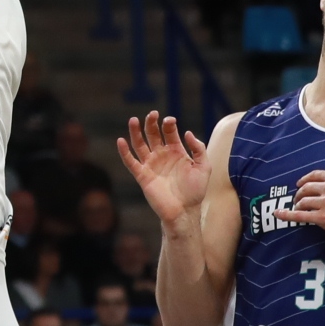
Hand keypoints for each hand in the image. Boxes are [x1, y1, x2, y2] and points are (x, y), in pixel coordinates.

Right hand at [116, 111, 210, 226]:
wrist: (184, 211)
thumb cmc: (195, 191)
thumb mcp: (204, 167)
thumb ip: (198, 149)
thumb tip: (187, 133)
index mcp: (176, 152)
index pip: (169, 132)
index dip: (168, 124)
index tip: (169, 120)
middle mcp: (162, 156)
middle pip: (153, 134)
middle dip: (151, 123)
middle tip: (152, 114)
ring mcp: (151, 165)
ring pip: (139, 144)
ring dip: (135, 132)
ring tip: (133, 120)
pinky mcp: (142, 176)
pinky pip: (130, 162)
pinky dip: (124, 152)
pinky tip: (121, 140)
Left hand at [286, 143, 324, 245]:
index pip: (314, 175)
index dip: (305, 180)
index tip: (300, 184)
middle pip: (306, 188)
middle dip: (300, 193)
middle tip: (298, 198)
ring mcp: (324, 204)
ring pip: (303, 202)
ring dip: (297, 204)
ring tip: (297, 208)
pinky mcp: (322, 219)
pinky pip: (300, 216)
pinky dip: (287, 215)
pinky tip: (278, 214)